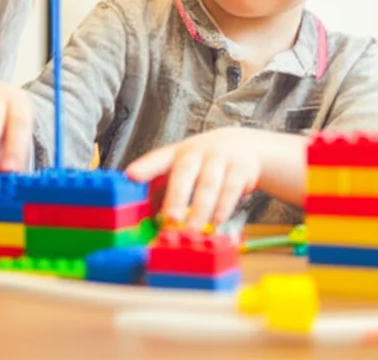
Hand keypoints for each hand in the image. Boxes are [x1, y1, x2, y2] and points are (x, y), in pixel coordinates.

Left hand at [125, 128, 263, 229]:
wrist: (247, 147)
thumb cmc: (205, 162)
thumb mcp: (185, 167)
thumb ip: (165, 189)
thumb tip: (145, 219)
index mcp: (176, 154)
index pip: (158, 158)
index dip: (144, 167)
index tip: (130, 175)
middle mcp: (196, 153)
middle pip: (184, 172)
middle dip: (176, 196)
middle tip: (170, 218)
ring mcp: (219, 159)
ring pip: (208, 185)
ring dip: (200, 210)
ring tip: (191, 231)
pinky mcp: (240, 169)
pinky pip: (230, 190)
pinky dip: (223, 208)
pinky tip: (216, 223)